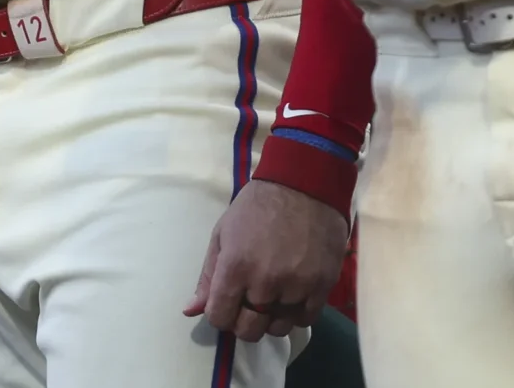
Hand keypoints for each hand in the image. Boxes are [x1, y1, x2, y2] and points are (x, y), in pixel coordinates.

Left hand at [183, 179, 350, 341]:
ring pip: (278, 328)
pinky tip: (293, 295)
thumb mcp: (223, 233)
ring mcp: (296, 285)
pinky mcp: (322, 285)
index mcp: (235, 267)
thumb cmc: (258, 205)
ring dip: (272, 318)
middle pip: (249, 330)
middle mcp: (265, 281)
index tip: (227, 302)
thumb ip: (208, 276)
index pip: (219, 318)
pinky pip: (306, 320)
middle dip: (244, 321)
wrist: (304, 182)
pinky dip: (297, 313)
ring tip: (274, 296)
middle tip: (250, 302)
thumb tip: (190, 311)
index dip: (220, 313)